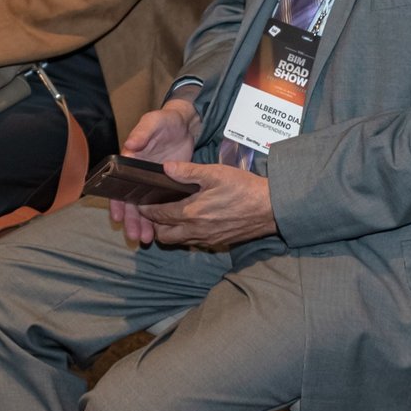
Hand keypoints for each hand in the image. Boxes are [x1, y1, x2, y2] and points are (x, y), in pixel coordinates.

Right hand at [110, 98, 201, 244]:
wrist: (185, 126)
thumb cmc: (165, 122)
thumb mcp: (153, 122)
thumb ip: (142, 132)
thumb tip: (129, 144)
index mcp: (130, 160)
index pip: (118, 184)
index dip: (117, 201)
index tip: (117, 216)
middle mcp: (136, 174)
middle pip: (130, 201)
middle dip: (131, 219)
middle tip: (134, 235)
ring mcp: (150, 182)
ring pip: (143, 207)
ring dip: (143, 223)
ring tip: (145, 239)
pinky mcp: (165, 186)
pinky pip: (159, 205)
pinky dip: (158, 218)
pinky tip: (160, 231)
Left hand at [139, 161, 277, 247]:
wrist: (270, 208)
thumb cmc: (243, 188)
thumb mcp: (215, 173)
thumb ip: (188, 172)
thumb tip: (165, 168)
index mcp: (191, 213)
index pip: (159, 215)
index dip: (146, 209)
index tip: (140, 202)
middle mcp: (196, 231)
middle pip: (163, 236)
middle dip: (154, 225)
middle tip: (153, 211)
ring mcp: (207, 239)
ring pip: (178, 241)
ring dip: (170, 231)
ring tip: (170, 216)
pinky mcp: (218, 242)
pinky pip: (194, 242)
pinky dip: (187, 235)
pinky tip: (192, 221)